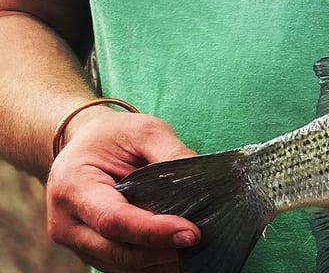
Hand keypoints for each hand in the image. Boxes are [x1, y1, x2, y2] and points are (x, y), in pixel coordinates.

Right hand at [46, 109, 200, 272]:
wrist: (83, 144)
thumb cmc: (114, 135)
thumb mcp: (144, 131)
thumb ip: (171, 153)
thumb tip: (201, 182)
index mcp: (73, 186)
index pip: (115, 219)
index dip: (154, 230)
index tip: (190, 233)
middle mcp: (66, 221)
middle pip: (117, 249)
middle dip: (161, 250)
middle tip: (199, 241)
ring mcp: (74, 241)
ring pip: (119, 263)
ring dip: (157, 260)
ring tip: (192, 250)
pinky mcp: (88, 250)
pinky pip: (119, 265)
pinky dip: (149, 262)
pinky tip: (175, 253)